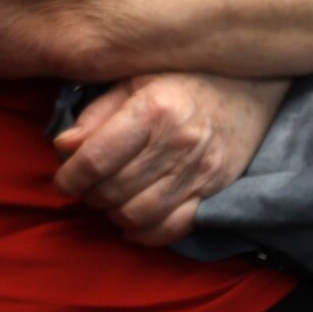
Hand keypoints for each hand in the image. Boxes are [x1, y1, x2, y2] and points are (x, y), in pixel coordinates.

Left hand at [52, 72, 286, 246]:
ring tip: (105, 200)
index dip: (70, 177)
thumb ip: (96, 114)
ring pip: (139, 214)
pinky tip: (130, 221)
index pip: (98, 158)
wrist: (250, 86)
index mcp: (153, 109)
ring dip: (112, 214)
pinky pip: (174, 228)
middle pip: (114, 190)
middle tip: (82, 187)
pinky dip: (145, 233)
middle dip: (88, 195)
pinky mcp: (216, 191)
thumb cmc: (181, 78)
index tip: (62, 181)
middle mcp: (178, 143)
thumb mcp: (133, 79)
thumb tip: (63, 146)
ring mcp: (200, 170)